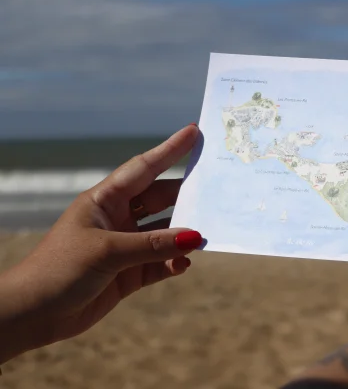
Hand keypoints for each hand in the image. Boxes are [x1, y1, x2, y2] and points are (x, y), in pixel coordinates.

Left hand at [0, 125, 201, 362]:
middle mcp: (118, 218)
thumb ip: (154, 244)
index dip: (169, 150)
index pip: (144, 168)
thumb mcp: (107, 251)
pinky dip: (175, 263)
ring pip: (165, 233)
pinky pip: (162, 263)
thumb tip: (195, 237)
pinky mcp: (130, 273)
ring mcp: (126, 246)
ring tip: (207, 234)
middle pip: (160, 199)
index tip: (193, 132)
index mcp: (105, 200)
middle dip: (186, 195)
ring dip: (184, 235)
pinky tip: (184, 264)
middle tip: (215, 189)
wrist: (33, 315)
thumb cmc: (59, 269)